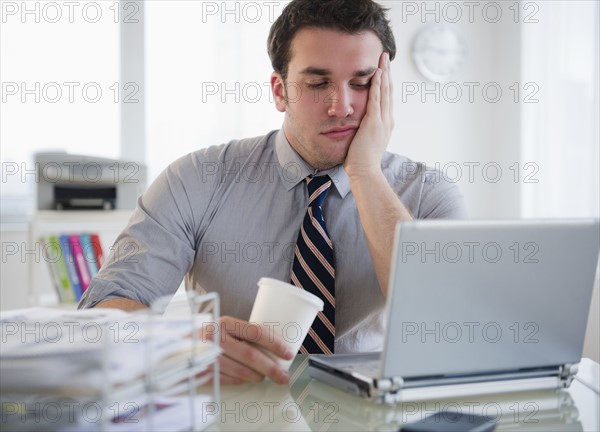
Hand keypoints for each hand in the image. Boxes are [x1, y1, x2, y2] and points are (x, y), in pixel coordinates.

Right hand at [205, 316, 293, 384]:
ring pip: (241, 371)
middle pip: (251, 355)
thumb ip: (240, 334)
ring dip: (257, 376)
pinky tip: (247, 380)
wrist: (175, 345)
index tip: (288, 352)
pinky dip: (241, 381)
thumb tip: (271, 346)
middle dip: (271, 368)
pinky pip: (228, 380)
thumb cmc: (206, 335)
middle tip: (284, 375)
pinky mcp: (202, 372)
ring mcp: (207, 356)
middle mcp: (215, 338)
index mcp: (223, 323)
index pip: (254, 332)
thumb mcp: (221, 327)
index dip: (274, 343)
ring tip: (265, 377)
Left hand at [344, 52, 393, 176]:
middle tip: (386, 57)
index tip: (384, 70)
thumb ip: (364, 131)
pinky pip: (376, 100)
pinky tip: (376, 73)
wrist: (365, 172)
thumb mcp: (365, 142)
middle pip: (389, 91)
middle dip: (387, 73)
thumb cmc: (361, 162)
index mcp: (385, 125)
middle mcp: (387, 121)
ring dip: (384, 74)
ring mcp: (382, 121)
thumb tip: (357, 127)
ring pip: (385, 92)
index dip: (386, 83)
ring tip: (383, 59)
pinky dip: (377, 85)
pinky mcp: (373, 123)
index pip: (387, 99)